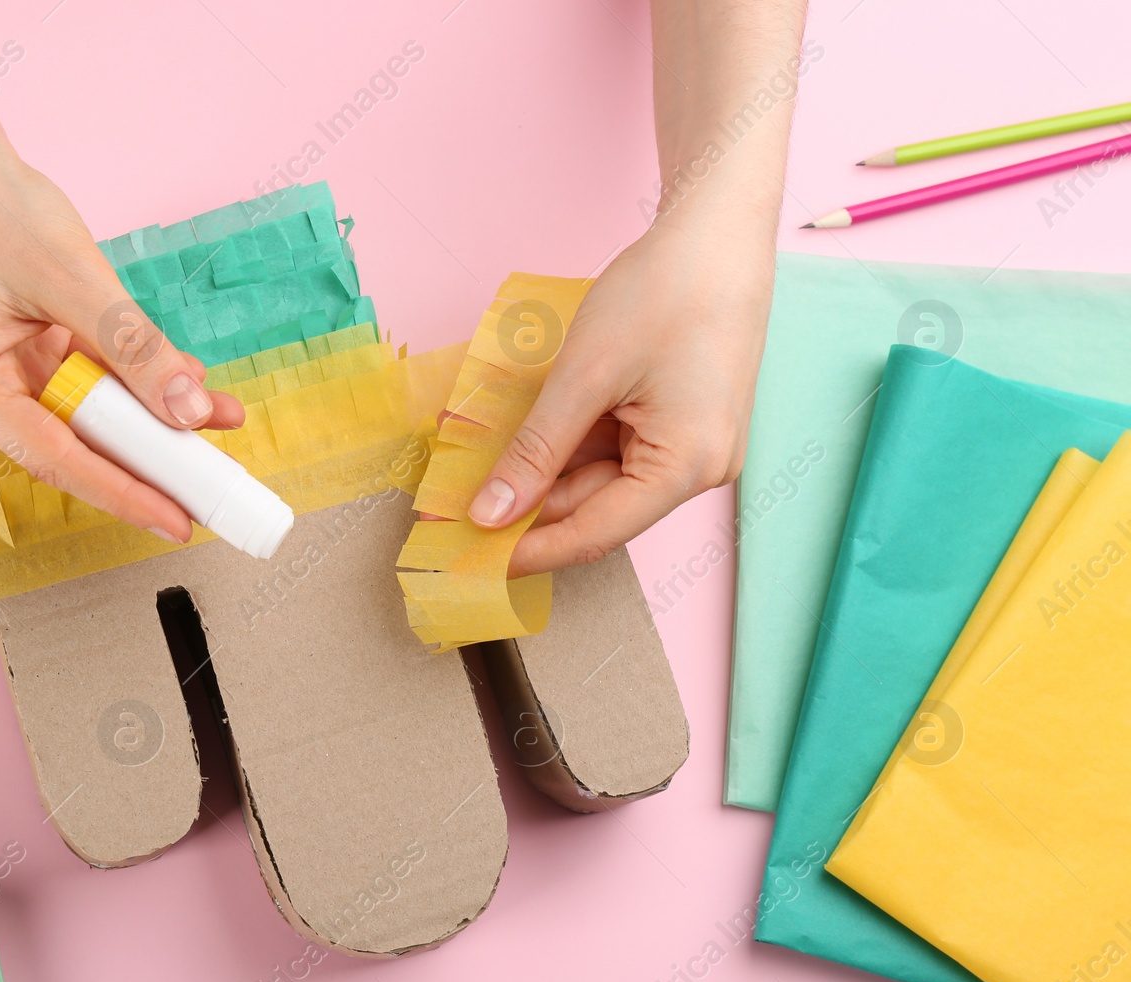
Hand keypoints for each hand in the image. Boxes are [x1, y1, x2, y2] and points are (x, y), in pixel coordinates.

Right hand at [0, 139, 243, 542]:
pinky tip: (187, 389)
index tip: (176, 521)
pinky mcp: (25, 358)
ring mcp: (0, 378)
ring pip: (89, 417)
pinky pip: (88, 385)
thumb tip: (190, 412)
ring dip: (151, 419)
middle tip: (213, 486)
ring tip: (218, 424)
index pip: (56, 459)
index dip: (123, 494)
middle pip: (75, 447)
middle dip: (149, 458)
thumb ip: (135, 349)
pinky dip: (134, 385)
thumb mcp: (74, 278)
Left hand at [470, 212, 774, 576]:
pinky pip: (615, 449)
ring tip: (476, 466)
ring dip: (542, 471)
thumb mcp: (584, 376)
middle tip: (454, 508)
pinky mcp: (681, 423)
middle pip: (596, 507)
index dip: (527, 550)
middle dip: (526, 505)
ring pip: (600, 478)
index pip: (594, 534)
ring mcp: (694, 446)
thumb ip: (535, 452)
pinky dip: (567, 444)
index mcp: (688, 467)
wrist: (716, 233)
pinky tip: (521, 436)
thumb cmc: (663, 292)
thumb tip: (491, 514)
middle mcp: (701, 469)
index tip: (469, 560)